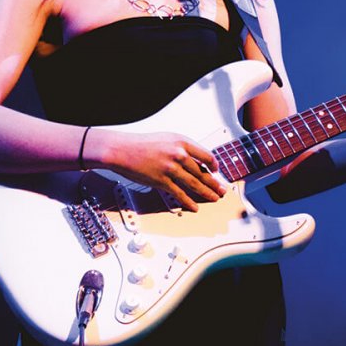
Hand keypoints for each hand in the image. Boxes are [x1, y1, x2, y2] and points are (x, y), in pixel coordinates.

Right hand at [93, 130, 226, 211]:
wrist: (123, 150)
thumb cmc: (143, 144)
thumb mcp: (168, 139)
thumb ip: (182, 148)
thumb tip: (195, 160)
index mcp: (182, 142)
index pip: (206, 155)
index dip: (214, 165)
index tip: (217, 171)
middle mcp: (179, 155)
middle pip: (202, 172)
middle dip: (214, 183)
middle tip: (223, 190)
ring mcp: (171, 169)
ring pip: (194, 183)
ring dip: (206, 192)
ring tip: (214, 198)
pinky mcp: (161, 181)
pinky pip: (179, 193)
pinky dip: (188, 201)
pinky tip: (194, 206)